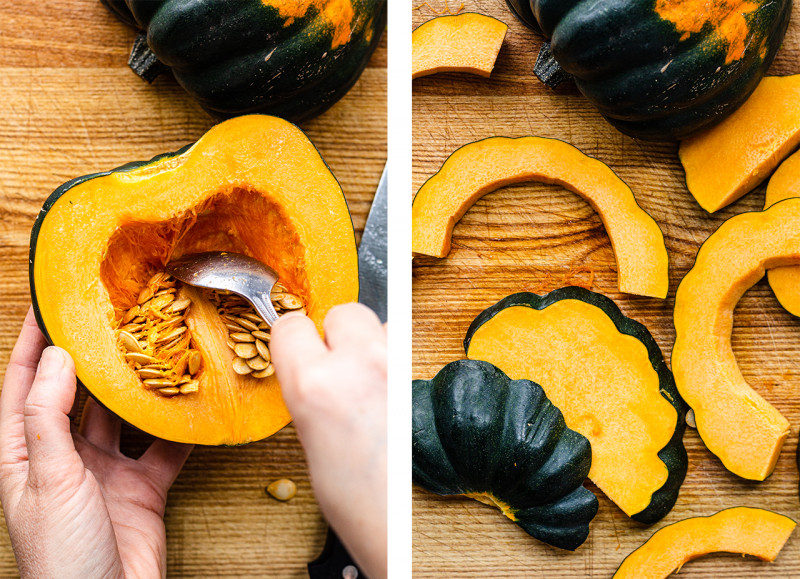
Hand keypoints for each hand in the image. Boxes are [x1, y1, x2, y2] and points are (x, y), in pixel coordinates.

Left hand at [0, 308, 192, 578]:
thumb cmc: (60, 554)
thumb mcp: (48, 479)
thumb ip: (50, 419)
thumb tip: (59, 359)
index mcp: (24, 454)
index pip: (24, 387)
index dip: (35, 345)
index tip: (49, 306)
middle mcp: (64, 458)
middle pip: (76, 397)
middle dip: (91, 359)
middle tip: (112, 319)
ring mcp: (104, 473)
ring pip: (122, 418)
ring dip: (136, 389)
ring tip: (156, 351)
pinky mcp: (141, 488)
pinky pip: (162, 449)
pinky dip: (176, 429)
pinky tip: (191, 404)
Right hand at [271, 303, 386, 578]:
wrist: (399, 521)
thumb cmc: (354, 496)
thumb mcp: (308, 435)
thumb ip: (308, 385)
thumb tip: (308, 360)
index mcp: (316, 383)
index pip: (290, 324)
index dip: (292, 338)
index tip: (297, 346)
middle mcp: (360, 364)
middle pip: (343, 311)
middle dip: (336, 333)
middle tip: (337, 365)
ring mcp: (397, 366)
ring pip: (378, 323)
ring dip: (370, 344)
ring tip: (366, 382)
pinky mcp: (423, 376)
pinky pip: (401, 348)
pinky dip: (392, 361)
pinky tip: (387, 392)